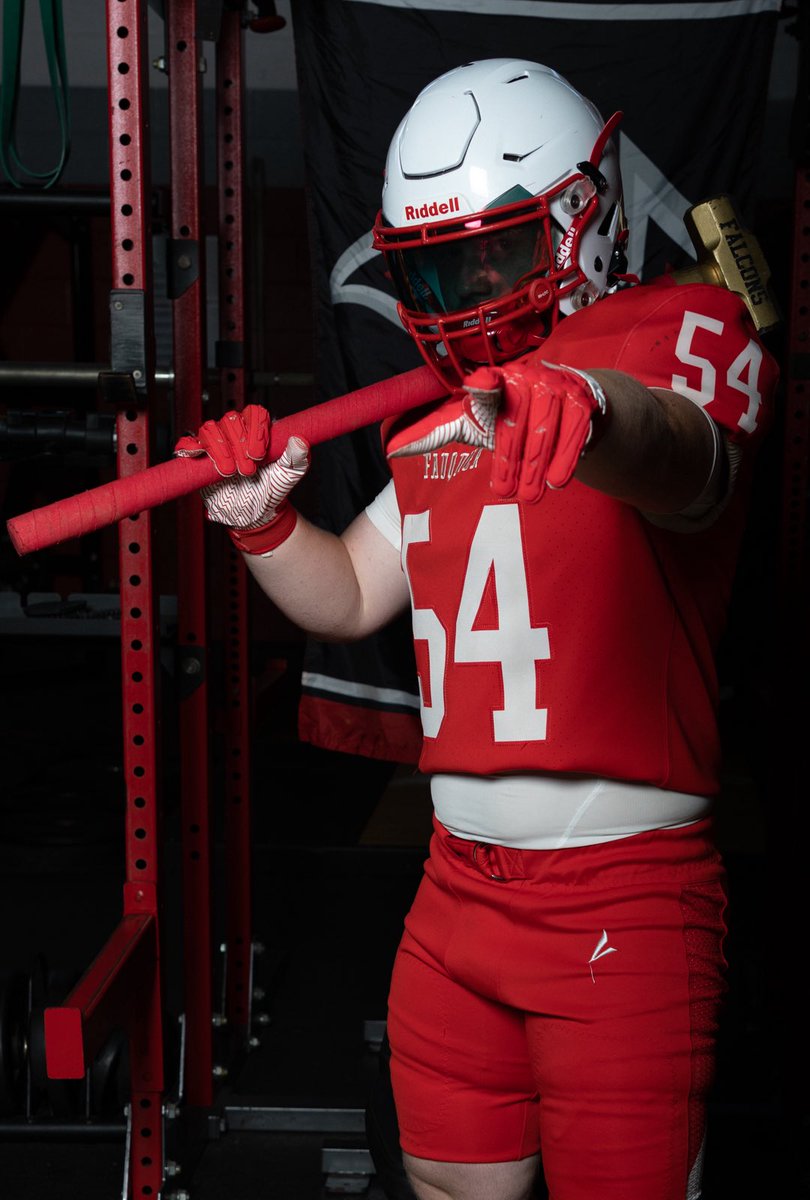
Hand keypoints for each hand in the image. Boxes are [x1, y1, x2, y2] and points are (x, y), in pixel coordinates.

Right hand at [174, 405, 309, 552]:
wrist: (253, 514)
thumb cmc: (271, 490)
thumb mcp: (289, 476)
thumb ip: (298, 458)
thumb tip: (299, 441)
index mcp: (258, 430)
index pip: (254, 413)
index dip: (255, 430)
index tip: (259, 455)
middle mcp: (236, 432)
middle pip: (231, 420)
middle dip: (239, 445)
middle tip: (248, 470)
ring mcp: (216, 443)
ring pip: (209, 429)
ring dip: (220, 450)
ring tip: (231, 472)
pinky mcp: (199, 457)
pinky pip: (187, 444)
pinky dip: (189, 447)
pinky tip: (198, 456)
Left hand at [388, 360, 605, 502]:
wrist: (566, 405)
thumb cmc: (511, 416)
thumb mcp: (472, 422)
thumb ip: (435, 432)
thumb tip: (391, 449)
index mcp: (496, 380)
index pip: (486, 382)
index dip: (484, 384)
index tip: (479, 385)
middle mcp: (526, 377)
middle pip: (516, 420)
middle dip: (512, 459)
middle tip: (506, 493)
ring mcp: (557, 387)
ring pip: (545, 427)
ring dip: (537, 464)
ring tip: (530, 495)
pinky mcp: (583, 400)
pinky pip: (575, 430)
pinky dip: (567, 457)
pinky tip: (558, 481)